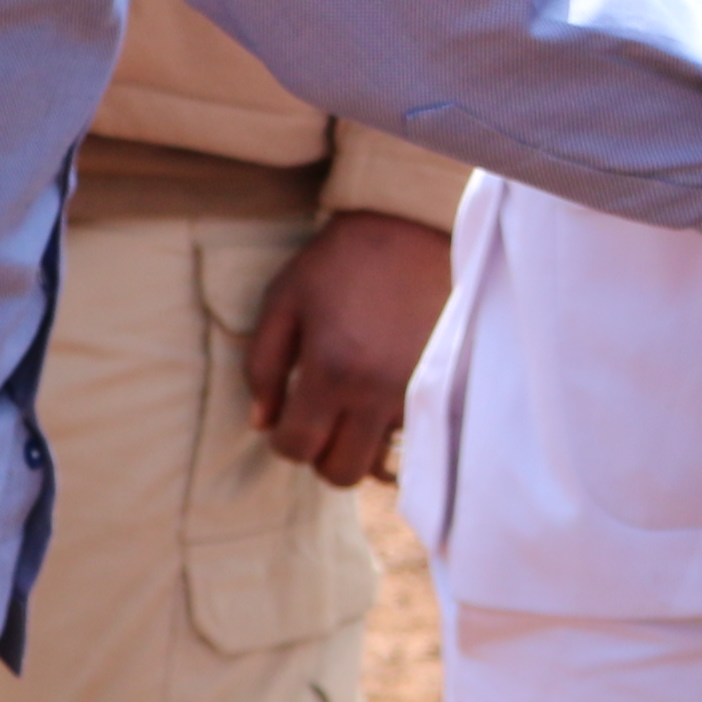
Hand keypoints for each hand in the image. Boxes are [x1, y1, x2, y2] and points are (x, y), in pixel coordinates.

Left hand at [239, 207, 448, 488]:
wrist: (410, 229)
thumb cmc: (338, 261)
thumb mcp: (283, 301)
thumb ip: (262, 366)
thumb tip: (262, 423)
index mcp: (331, 370)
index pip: (297, 448)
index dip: (282, 441)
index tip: (285, 420)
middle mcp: (375, 391)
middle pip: (341, 473)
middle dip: (321, 455)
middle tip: (317, 420)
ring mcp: (413, 394)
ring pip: (378, 462)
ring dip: (357, 445)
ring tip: (349, 407)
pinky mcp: (439, 387)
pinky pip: (407, 437)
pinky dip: (388, 428)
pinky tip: (379, 394)